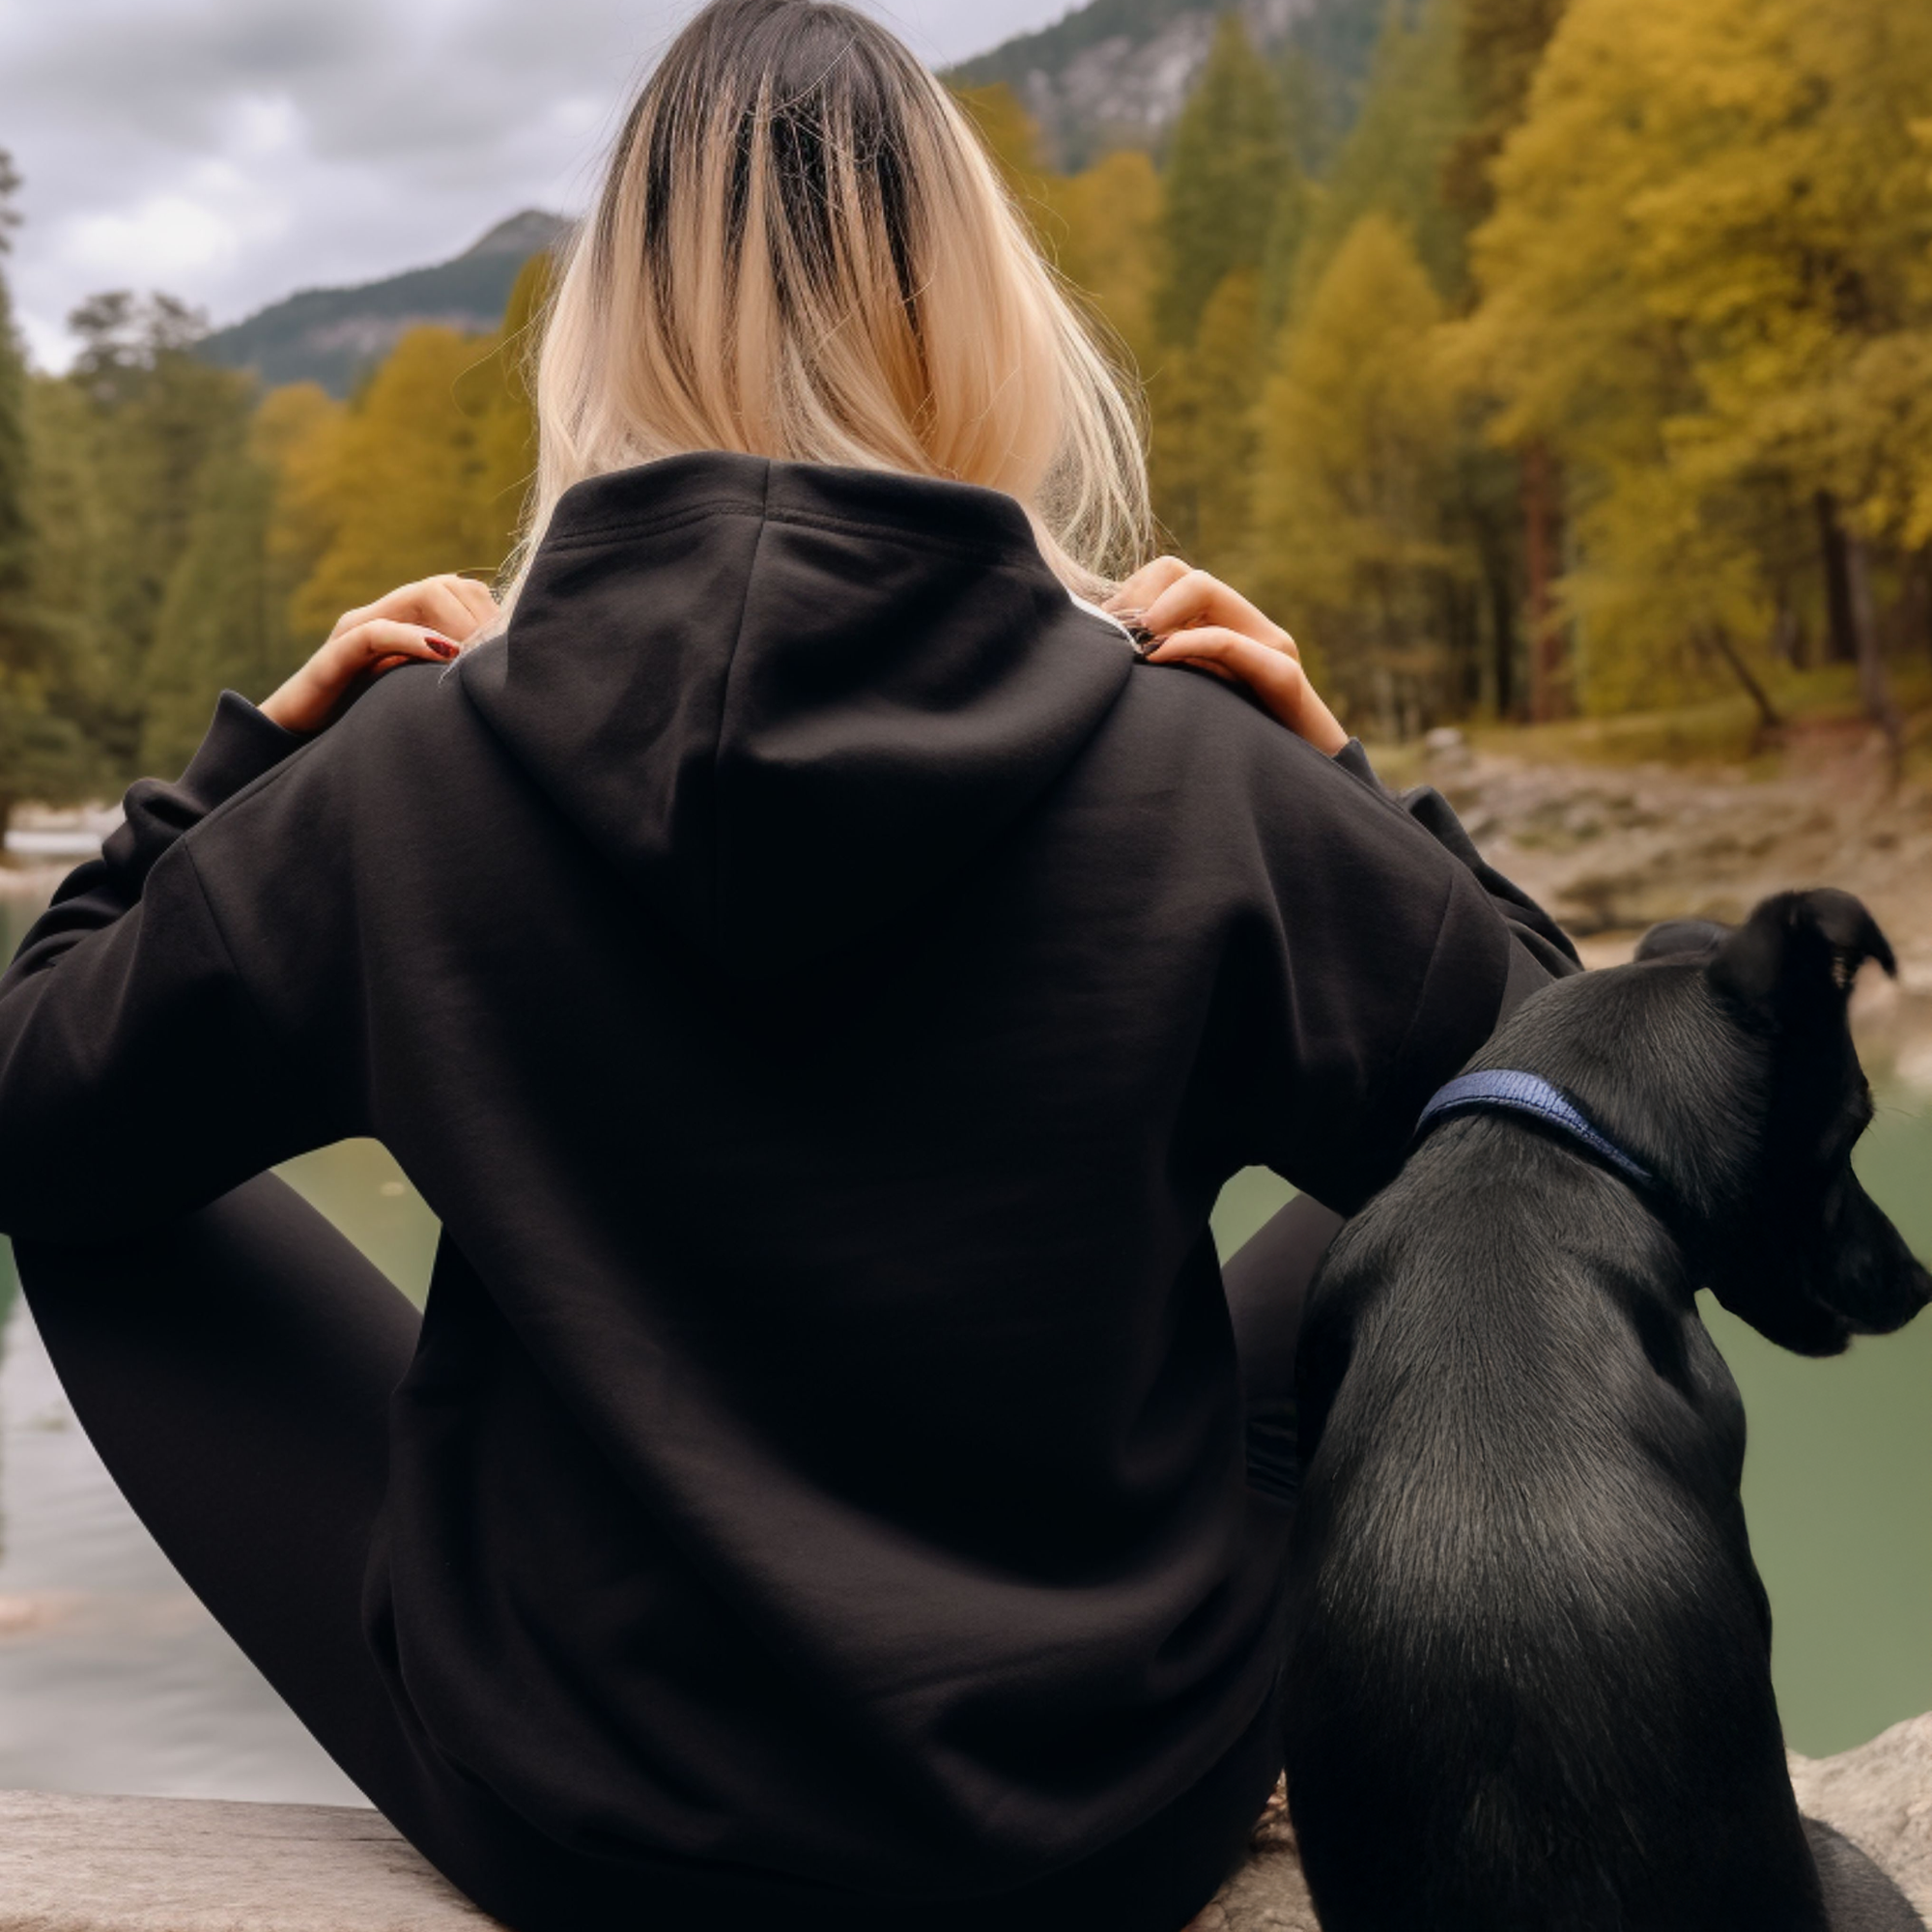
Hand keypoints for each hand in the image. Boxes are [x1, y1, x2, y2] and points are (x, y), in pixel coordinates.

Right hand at [260, 574, 501, 735]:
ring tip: (478, 654)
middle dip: (481, 615)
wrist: (298, 745)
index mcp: (403, 623)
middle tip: (500, 652)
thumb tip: (501, 678)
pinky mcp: (334, 658)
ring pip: (417, 597)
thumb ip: (447, 678)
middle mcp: (381, 617)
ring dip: (458, 622)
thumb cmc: (365, 724)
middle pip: (444, 586)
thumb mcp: (416, 696)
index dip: (492, 611)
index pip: (458, 591)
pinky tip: (445, 655)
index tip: (514, 645)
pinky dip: (413, 639)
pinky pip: (375, 634)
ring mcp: (355, 632)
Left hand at [1103, 558, 1347, 754]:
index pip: (1168, 574)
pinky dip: (1186, 644)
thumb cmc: (1240, 751)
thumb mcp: (1193, 704)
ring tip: (1131, 649)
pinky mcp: (1282, 675)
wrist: (1303, 787)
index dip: (1129, 593)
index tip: (1101, 633)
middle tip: (1112, 640)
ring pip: (1203, 589)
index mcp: (1224, 627)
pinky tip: (1156, 660)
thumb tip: (1105, 658)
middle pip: (1180, 572)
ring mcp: (1268, 645)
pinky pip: (1227, 642)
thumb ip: (1164, 675)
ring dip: (1155, 614)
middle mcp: (1247, 625)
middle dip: (1137, 598)